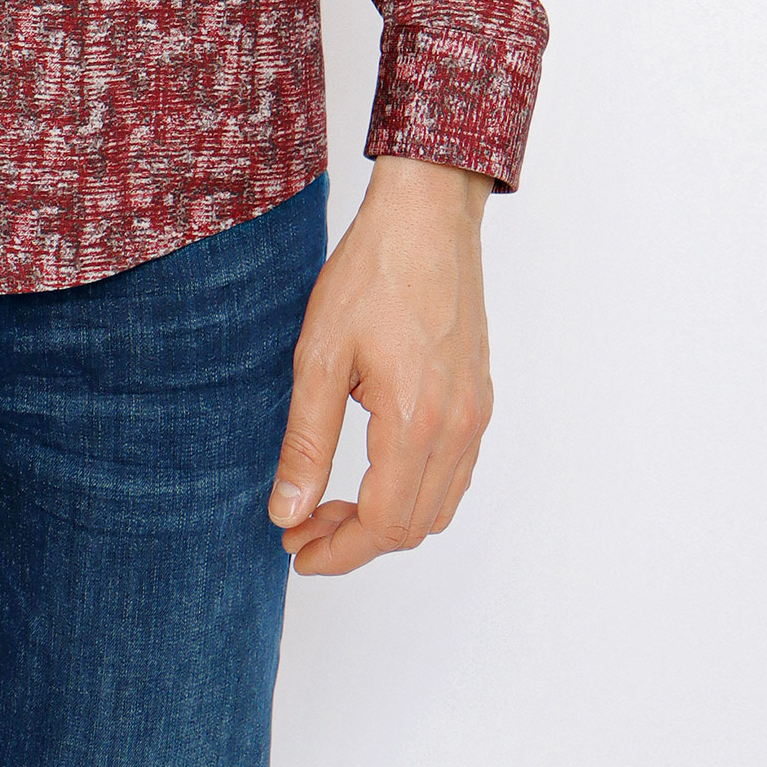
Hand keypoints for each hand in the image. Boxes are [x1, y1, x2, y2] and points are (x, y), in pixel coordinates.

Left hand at [267, 154, 493, 574]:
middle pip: (413, 526)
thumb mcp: (320, 355)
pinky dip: (415, 492)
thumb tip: (287, 512)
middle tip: (300, 526)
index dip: (337, 550)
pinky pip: (455, 474)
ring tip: (328, 503)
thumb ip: (307, 442)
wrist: (427, 216)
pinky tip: (372, 472)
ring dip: (386, 520)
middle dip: (355, 541)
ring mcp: (475, 414)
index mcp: (416, 422)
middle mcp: (458, 428)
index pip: (383, 525)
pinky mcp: (479, 398)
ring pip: (438, 506)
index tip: (294, 549)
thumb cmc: (372, 273)